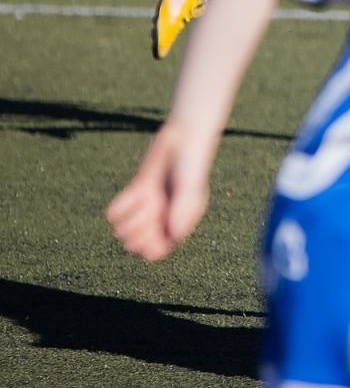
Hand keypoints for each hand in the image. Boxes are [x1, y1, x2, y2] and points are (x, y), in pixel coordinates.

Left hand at [106, 122, 216, 260]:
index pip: (163, 245)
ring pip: (129, 226)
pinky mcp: (139, 191)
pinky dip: (119, 208)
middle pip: (143, 238)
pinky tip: (127, 199)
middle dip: (139, 232)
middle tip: (146, 216)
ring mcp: (151, 203)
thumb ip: (182, 211)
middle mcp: (165, 215)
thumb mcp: (188, 189)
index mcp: (181, 220)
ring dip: (129, 219)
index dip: (152, 249)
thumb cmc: (192, 165)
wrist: (183, 138)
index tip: (146, 246)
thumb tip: (174, 236)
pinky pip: (120, 210)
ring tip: (141, 200)